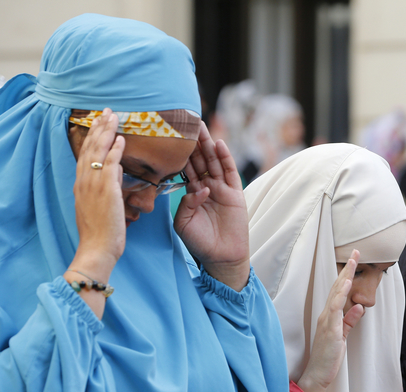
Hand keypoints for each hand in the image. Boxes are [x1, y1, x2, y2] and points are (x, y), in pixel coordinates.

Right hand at [70, 108, 125, 282]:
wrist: (96, 248)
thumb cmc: (101, 232)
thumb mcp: (102, 205)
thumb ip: (108, 186)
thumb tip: (118, 170)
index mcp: (81, 185)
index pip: (86, 154)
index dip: (93, 136)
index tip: (100, 122)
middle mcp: (84, 181)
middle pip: (90, 147)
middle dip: (98, 127)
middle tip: (106, 111)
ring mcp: (92, 185)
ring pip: (98, 152)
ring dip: (106, 132)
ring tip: (113, 116)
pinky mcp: (105, 190)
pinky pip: (110, 165)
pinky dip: (114, 150)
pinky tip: (121, 138)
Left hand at [175, 122, 249, 290]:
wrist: (220, 257)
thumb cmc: (199, 242)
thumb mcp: (183, 222)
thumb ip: (185, 203)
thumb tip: (196, 189)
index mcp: (192, 193)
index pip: (184, 167)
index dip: (178, 152)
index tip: (170, 135)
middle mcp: (207, 187)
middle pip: (198, 160)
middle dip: (192, 141)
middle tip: (185, 121)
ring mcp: (222, 190)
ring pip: (213, 162)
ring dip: (207, 144)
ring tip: (201, 126)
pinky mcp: (235, 194)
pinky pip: (230, 173)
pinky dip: (225, 158)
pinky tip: (219, 145)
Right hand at [297, 250, 364, 391]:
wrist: (318, 374)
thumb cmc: (329, 356)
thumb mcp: (343, 335)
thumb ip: (350, 321)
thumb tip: (359, 307)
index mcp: (330, 315)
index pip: (339, 291)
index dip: (346, 275)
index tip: (354, 260)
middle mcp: (326, 314)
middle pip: (337, 286)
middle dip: (346, 268)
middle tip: (355, 252)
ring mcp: (326, 320)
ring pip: (335, 293)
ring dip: (344, 276)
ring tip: (352, 261)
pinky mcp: (329, 329)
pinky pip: (335, 308)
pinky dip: (340, 294)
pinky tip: (346, 283)